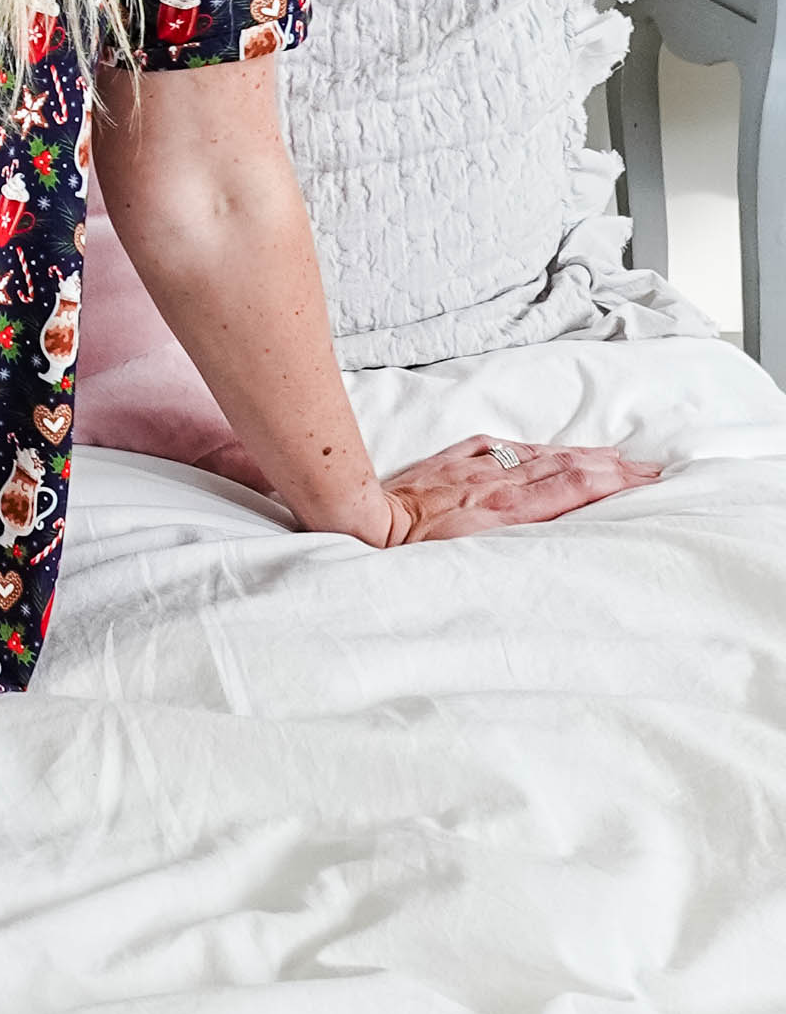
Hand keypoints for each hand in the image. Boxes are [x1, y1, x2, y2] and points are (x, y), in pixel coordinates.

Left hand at [378, 433, 662, 542]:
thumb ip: (512, 548)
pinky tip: (545, 450)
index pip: (571, 486)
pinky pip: (498, 449)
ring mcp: (471, 469)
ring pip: (538, 456)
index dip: (613, 481)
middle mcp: (493, 484)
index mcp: (502, 511)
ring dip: (581, 455)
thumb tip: (554, 543)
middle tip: (651, 470)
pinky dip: (531, 449)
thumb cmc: (411, 559)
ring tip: (615, 458)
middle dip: (612, 467)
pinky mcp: (449, 463)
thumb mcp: (470, 564)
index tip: (648, 481)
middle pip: (565, 467)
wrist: (363, 526)